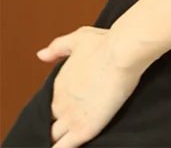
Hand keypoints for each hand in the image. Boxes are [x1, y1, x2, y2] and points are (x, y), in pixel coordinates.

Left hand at [37, 26, 150, 147]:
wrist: (122, 52)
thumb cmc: (107, 43)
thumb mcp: (79, 39)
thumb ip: (58, 47)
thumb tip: (41, 55)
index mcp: (59, 84)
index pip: (52, 105)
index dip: (60, 110)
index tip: (70, 111)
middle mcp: (60, 102)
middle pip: (50, 124)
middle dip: (56, 129)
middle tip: (69, 130)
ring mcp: (70, 118)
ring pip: (54, 138)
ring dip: (57, 140)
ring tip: (68, 140)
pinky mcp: (83, 129)